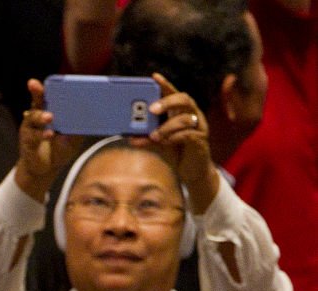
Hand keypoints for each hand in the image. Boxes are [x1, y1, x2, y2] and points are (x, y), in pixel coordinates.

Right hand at [15, 79, 83, 202]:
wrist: (47, 170)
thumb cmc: (60, 150)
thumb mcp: (74, 138)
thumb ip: (79, 127)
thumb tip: (92, 117)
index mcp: (50, 110)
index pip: (49, 95)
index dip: (47, 87)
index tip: (48, 79)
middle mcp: (38, 116)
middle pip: (37, 100)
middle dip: (37, 92)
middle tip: (35, 85)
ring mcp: (31, 128)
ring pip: (34, 117)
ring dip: (41, 116)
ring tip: (50, 117)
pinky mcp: (27, 141)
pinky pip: (33, 136)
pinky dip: (42, 135)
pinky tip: (49, 134)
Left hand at [146, 73, 218, 213]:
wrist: (193, 173)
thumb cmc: (176, 153)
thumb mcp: (160, 143)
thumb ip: (148, 137)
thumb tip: (129, 136)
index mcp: (182, 111)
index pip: (174, 93)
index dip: (165, 85)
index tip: (154, 77)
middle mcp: (193, 115)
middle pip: (184, 99)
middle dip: (167, 102)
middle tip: (152, 109)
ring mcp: (199, 127)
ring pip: (185, 118)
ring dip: (167, 126)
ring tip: (154, 135)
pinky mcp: (201, 141)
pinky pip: (189, 134)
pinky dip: (175, 137)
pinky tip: (164, 141)